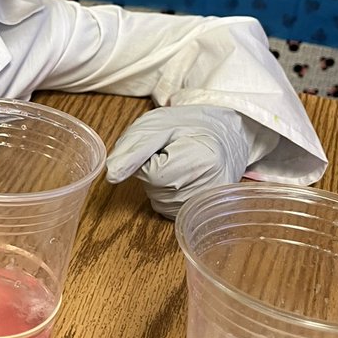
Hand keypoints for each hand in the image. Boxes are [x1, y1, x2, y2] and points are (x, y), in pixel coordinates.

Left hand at [105, 105, 269, 218]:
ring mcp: (207, 205)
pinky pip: (168, 208)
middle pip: (155, 189)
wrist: (225, 136)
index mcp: (201, 161)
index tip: (165, 146)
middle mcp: (207, 189)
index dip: (149, 158)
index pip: (152, 174)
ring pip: (158, 201)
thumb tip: (111, 176)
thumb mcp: (157, 125)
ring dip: (159, 183)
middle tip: (174, 153)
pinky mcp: (203, 212)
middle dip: (153, 171)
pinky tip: (183, 178)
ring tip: (181, 163)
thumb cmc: (190, 126)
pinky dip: (167, 193)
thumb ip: (133, 150)